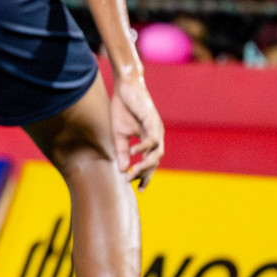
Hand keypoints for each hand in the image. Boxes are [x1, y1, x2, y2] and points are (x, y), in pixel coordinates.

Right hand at [110, 73, 164, 189]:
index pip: (150, 161)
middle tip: (132, 182)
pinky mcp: (153, 121)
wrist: (125, 87)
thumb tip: (122, 170)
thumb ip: (123, 151)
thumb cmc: (123, 108)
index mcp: (149, 140)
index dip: (145, 176)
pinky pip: (151, 139)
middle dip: (144, 173)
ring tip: (133, 172)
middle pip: (155, 160)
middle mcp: (156, 136)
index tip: (138, 189)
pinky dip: (142, 147)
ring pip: (157, 153)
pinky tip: (132, 152)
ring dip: (146, 164)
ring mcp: (156, 129)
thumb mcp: (119, 133)